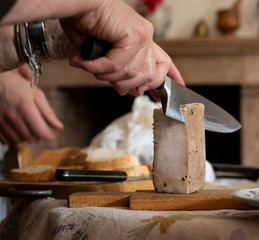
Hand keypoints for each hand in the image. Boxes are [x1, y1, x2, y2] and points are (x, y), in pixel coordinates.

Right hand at [0, 64, 62, 143]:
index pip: (40, 131)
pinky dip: (13, 138)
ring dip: (26, 137)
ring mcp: (1, 121)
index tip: (51, 136)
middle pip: (31, 138)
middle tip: (38, 128)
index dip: (48, 136)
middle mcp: (12, 116)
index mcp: (26, 107)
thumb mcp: (37, 95)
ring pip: (19, 140)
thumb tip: (59, 127)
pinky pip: (6, 140)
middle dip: (38, 135)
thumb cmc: (18, 86)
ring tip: (27, 127)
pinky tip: (16, 130)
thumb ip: (48, 113)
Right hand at [60, 0, 184, 95]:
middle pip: (148, 77)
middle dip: (125, 84)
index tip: (177, 87)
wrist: (77, 3)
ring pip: (131, 74)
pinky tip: (86, 62)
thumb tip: (126, 91)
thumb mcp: (104, 56)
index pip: (164, 62)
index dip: (170, 76)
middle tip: (103, 75)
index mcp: (141, 41)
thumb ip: (119, 73)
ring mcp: (142, 36)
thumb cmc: (87, 25)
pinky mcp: (134, 35)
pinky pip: (118, 65)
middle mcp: (146, 38)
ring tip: (90, 65)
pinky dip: (99, 67)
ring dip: (106, 75)